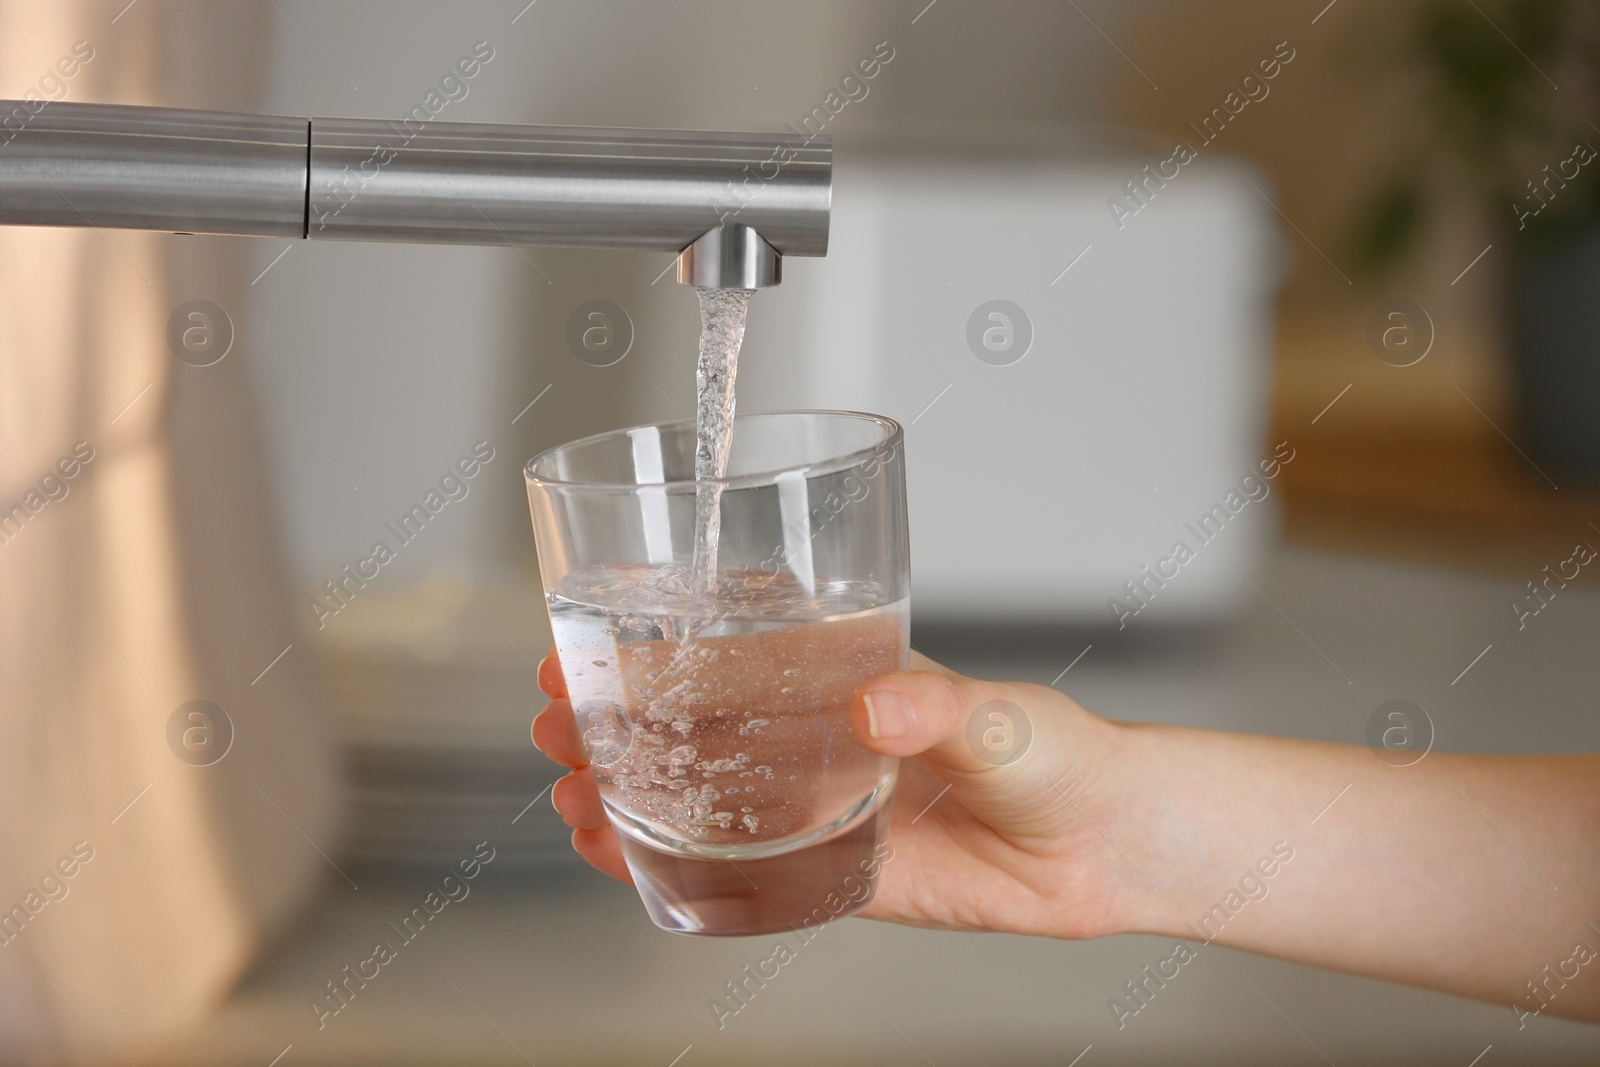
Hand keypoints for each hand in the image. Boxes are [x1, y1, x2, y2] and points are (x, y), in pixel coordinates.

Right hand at [531, 646, 1138, 939]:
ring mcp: (818, 804)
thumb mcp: (1003, 718)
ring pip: (702, 793)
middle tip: (554, 715)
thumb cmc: (1059, 755)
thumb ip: (940, 707)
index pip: (738, 645)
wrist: (1100, 846)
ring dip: (629, 787)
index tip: (595, 627)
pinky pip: (736, 868)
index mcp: (849, 674)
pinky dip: (670, 863)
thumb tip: (878, 704)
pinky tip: (618, 856)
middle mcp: (820, 735)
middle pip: (696, 719)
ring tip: (567, 788)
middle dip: (618, 715)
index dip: (661, 637)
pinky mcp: (829, 869)